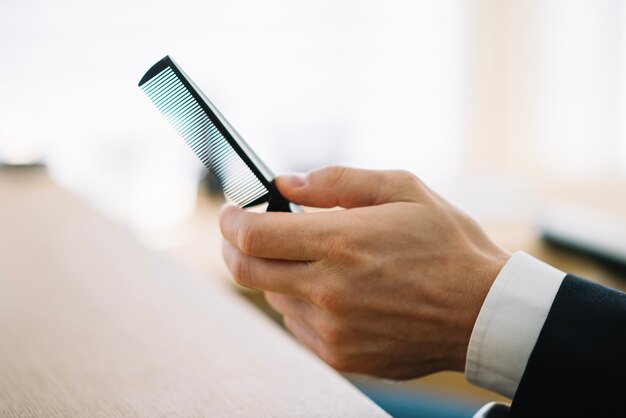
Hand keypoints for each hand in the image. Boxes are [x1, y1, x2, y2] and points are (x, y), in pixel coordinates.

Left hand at [220, 166, 509, 378]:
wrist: (484, 313)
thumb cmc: (448, 245)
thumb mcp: (403, 189)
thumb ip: (338, 181)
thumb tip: (286, 182)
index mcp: (342, 242)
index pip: (253, 236)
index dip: (230, 221)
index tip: (231, 212)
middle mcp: (329, 290)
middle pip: (246, 272)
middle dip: (232, 248)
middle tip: (240, 233)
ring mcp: (333, 330)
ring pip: (272, 297)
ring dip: (275, 273)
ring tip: (309, 258)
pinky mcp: (341, 357)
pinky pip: (296, 326)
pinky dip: (298, 302)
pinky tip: (329, 290)